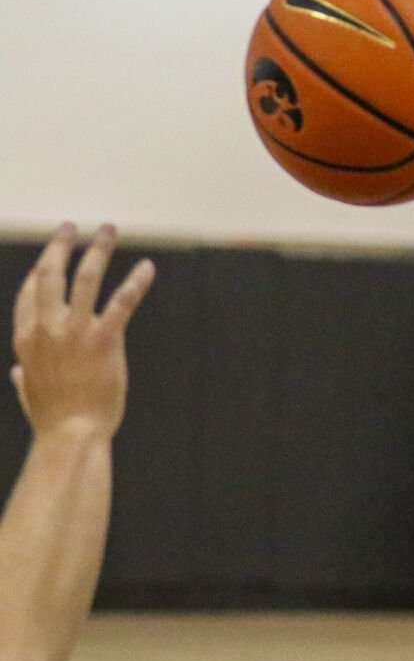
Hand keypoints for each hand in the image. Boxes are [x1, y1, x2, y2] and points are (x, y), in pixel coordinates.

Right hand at [11, 224, 154, 444]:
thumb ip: (25, 377)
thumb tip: (18, 372)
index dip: (39, 271)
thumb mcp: (31, 393)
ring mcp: (74, 332)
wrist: (71, 433)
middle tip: (70, 226)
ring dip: (98, 250)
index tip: (50, 258)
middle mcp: (47, 329)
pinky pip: (122, 302)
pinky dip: (136, 282)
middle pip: (50, 274)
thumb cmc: (54, 418)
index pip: (29, 293)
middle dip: (60, 246)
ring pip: (86, 278)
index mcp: (27, 339)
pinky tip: (147, 267)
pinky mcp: (104, 339)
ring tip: (108, 229)